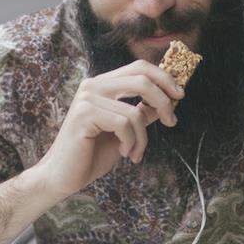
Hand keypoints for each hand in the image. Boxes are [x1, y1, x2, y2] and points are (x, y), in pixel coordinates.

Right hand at [32, 59, 183, 196]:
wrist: (64, 176)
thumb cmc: (93, 153)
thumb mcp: (126, 130)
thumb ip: (142, 112)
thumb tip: (168, 100)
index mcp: (102, 84)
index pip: (139, 67)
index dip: (163, 78)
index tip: (179, 95)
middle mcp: (93, 85)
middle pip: (141, 79)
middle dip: (163, 101)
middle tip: (171, 121)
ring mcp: (87, 98)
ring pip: (134, 111)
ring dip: (143, 138)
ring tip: (135, 153)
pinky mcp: (84, 114)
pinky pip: (124, 124)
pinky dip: (131, 143)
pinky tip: (125, 154)